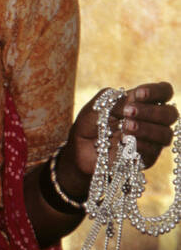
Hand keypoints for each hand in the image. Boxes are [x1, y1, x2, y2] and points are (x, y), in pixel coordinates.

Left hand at [61, 82, 177, 197]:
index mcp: (143, 102)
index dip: (157, 91)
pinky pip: (153, 152)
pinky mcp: (146, 158)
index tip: (139, 94)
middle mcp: (152, 120)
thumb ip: (117, 101)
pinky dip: (140, 145)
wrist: (79, 146)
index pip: (164, 92)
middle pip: (170, 114)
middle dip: (151, 111)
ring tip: (126, 127)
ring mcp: (151, 140)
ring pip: (165, 134)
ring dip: (147, 129)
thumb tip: (133, 102)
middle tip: (128, 112)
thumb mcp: (99, 105)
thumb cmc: (91, 121)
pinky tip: (125, 142)